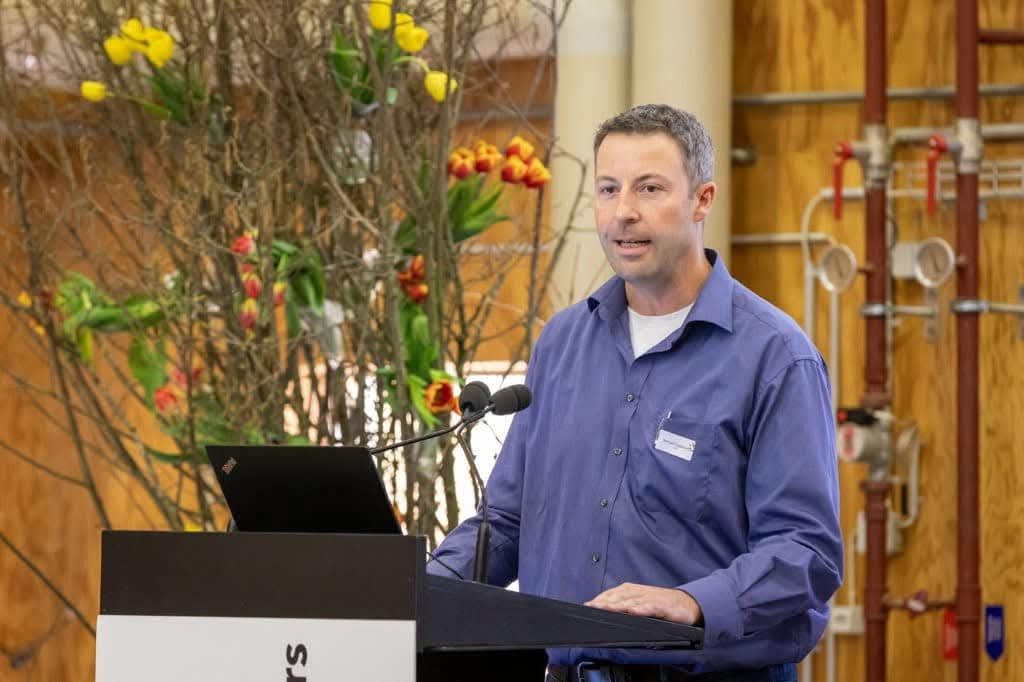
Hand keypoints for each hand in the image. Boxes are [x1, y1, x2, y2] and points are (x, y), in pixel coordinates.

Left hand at [585, 582, 702, 624]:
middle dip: (604, 601)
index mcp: (633, 591)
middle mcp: (640, 592)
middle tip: (591, 607)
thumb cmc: (661, 605)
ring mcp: (651, 598)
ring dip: (618, 604)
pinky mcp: (662, 606)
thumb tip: (607, 613)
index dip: (600, 599)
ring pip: (631, 600)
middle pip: (619, 596)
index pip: (612, 594)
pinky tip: (633, 611)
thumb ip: (625, 607)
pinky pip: (650, 607)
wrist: (687, 604)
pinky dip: (641, 608)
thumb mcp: (641, 604)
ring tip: (606, 608)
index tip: (587, 605)